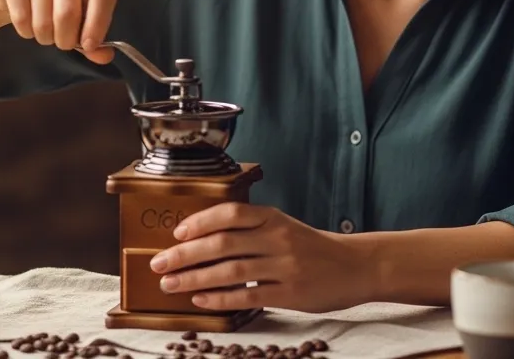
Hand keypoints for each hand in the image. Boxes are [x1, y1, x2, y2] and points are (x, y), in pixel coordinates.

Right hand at [0, 0, 117, 63]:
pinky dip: (25, 31)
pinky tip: (27, 24)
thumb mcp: (81, 15)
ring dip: (45, 37)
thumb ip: (94, 36)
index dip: (98, 22)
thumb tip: (105, 56)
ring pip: (43, 19)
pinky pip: (21, 16)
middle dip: (65, 39)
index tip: (88, 45)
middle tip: (62, 44)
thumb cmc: (58, 0)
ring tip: (44, 33)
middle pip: (69, 11)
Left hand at [149, 203, 371, 312]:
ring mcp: (284, 266)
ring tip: (170, 285)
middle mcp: (277, 238)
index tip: (177, 232)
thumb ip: (252, 229)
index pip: (230, 213)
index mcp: (274, 218)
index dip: (200, 222)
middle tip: (159, 262)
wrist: (355, 266)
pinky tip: (201, 300)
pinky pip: (247, 295)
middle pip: (222, 243)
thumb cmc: (313, 247)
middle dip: (184, 253)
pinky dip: (220, 298)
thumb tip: (205, 238)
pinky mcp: (289, 293)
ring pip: (230, 271)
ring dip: (194, 278)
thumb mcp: (285, 227)